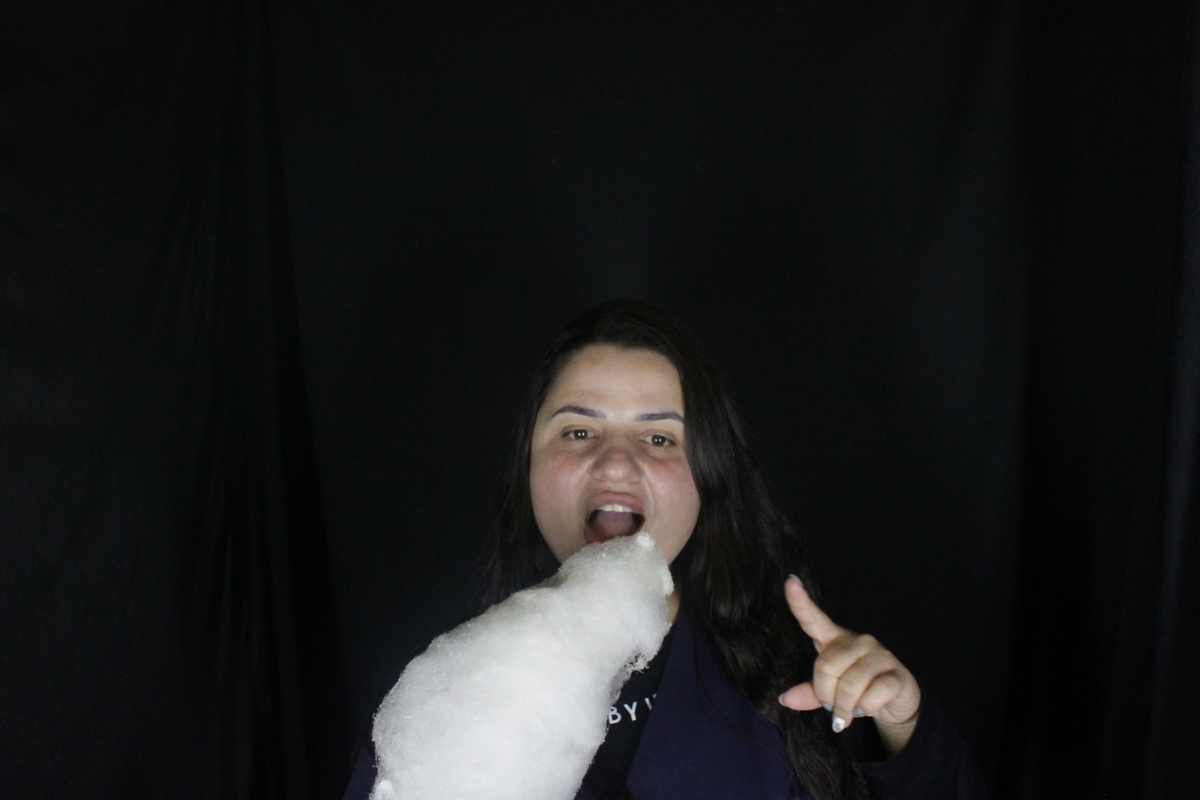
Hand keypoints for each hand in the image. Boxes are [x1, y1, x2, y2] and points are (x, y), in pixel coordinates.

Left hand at [778, 575, 920, 755]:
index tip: (790, 581)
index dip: (800, 602)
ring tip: (848, 712)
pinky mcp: (897, 673)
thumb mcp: (831, 691)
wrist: (896, 703)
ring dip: (844, 708)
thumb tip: (785, 699)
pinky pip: (872, 695)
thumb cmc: (859, 690)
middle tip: (833, 708)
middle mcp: (857, 641)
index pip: (814, 618)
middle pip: (826, 667)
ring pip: (848, 685)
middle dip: (826, 696)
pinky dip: (864, 710)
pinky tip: (865, 710)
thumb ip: (810, 692)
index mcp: (835, 640)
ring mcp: (879, 655)